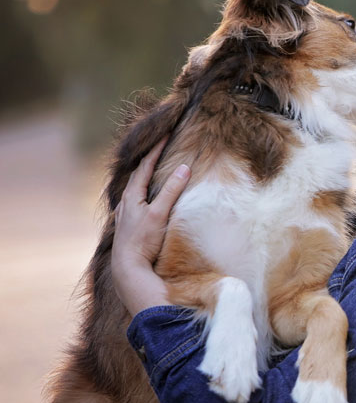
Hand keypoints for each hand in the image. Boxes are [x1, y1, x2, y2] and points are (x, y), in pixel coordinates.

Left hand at [111, 137, 190, 315]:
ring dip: (146, 178)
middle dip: (150, 161)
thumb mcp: (159, 213)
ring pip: (135, 190)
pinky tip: (147, 201)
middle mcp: (125, 203)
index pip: (145, 165)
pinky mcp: (129, 227)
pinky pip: (136, 203)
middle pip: (138, 175)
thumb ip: (171, 191)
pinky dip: (145, 195)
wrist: (129, 269)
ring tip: (155, 171)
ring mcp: (125, 216)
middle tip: (161, 148)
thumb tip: (183, 168)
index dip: (156, 149)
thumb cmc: (143, 241)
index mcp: (131, 195)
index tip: (166, 134)